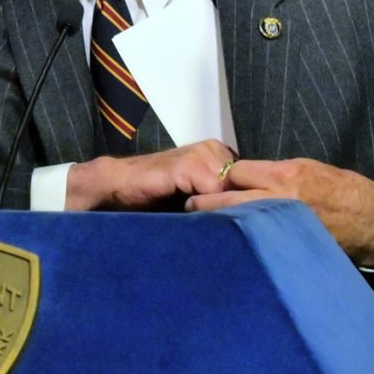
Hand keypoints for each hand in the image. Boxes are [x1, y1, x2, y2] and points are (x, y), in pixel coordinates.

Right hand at [64, 140, 240, 211]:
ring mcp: (201, 155)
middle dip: (240, 205)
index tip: (251, 219)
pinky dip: (209, 207)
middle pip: (245, 185)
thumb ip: (220, 198)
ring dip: (224, 208)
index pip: (251, 180)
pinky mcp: (186, 165)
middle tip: (233, 224)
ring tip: (210, 222)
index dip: (249, 201)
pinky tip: (196, 216)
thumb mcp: (196, 195)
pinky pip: (213, 191)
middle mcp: (213, 150)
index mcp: (219, 154)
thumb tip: (254, 218)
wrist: (119, 185)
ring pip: (231, 190)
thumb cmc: (156, 195)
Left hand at [187, 157, 373, 268]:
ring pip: (235, 222)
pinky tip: (229, 247)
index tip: (217, 184)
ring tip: (200, 228)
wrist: (373, 221)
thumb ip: (277, 176)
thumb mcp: (310, 170)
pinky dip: (241, 242)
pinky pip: (254, 243)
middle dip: (204, 202)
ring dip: (217, 223)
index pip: (237, 173)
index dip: (225, 178)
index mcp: (286, 174)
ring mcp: (282, 225)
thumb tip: (249, 180)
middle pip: (227, 199)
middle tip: (188, 206)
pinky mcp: (287, 245)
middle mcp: (280, 199)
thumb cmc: (343, 191)